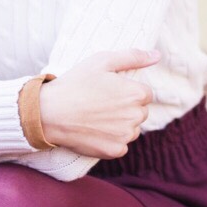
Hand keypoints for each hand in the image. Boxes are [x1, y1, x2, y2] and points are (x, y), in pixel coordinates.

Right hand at [38, 48, 159, 158]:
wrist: (49, 113)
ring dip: (120, 125)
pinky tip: (94, 130)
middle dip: (126, 108)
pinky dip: (111, 140)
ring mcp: (125, 136)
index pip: (145, 94)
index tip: (109, 92)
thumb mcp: (102, 61)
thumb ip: (133, 57)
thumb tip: (157, 56)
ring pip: (131, 130)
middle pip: (140, 112)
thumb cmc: (75, 84)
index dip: (127, 91)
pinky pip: (121, 145)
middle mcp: (135, 116)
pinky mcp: (114, 151)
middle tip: (100, 104)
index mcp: (136, 94)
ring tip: (96, 117)